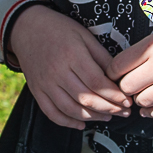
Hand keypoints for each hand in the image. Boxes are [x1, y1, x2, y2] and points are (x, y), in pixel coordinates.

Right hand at [8, 6, 130, 128]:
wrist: (26, 28)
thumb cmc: (58, 29)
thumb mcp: (84, 35)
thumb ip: (101, 56)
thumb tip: (118, 77)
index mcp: (72, 54)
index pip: (96, 82)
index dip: (114, 95)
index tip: (127, 100)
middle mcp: (57, 71)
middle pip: (85, 98)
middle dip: (108, 108)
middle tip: (123, 112)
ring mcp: (45, 83)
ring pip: (70, 109)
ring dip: (92, 117)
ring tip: (108, 116)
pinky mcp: (36, 91)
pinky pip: (52, 113)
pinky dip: (67, 122)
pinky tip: (81, 124)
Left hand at [110, 30, 152, 118]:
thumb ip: (141, 49)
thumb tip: (119, 66)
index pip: (117, 66)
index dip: (111, 72)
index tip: (113, 74)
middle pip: (127, 87)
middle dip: (124, 87)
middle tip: (128, 85)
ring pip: (142, 102)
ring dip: (138, 100)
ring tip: (142, 93)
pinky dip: (151, 112)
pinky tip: (150, 107)